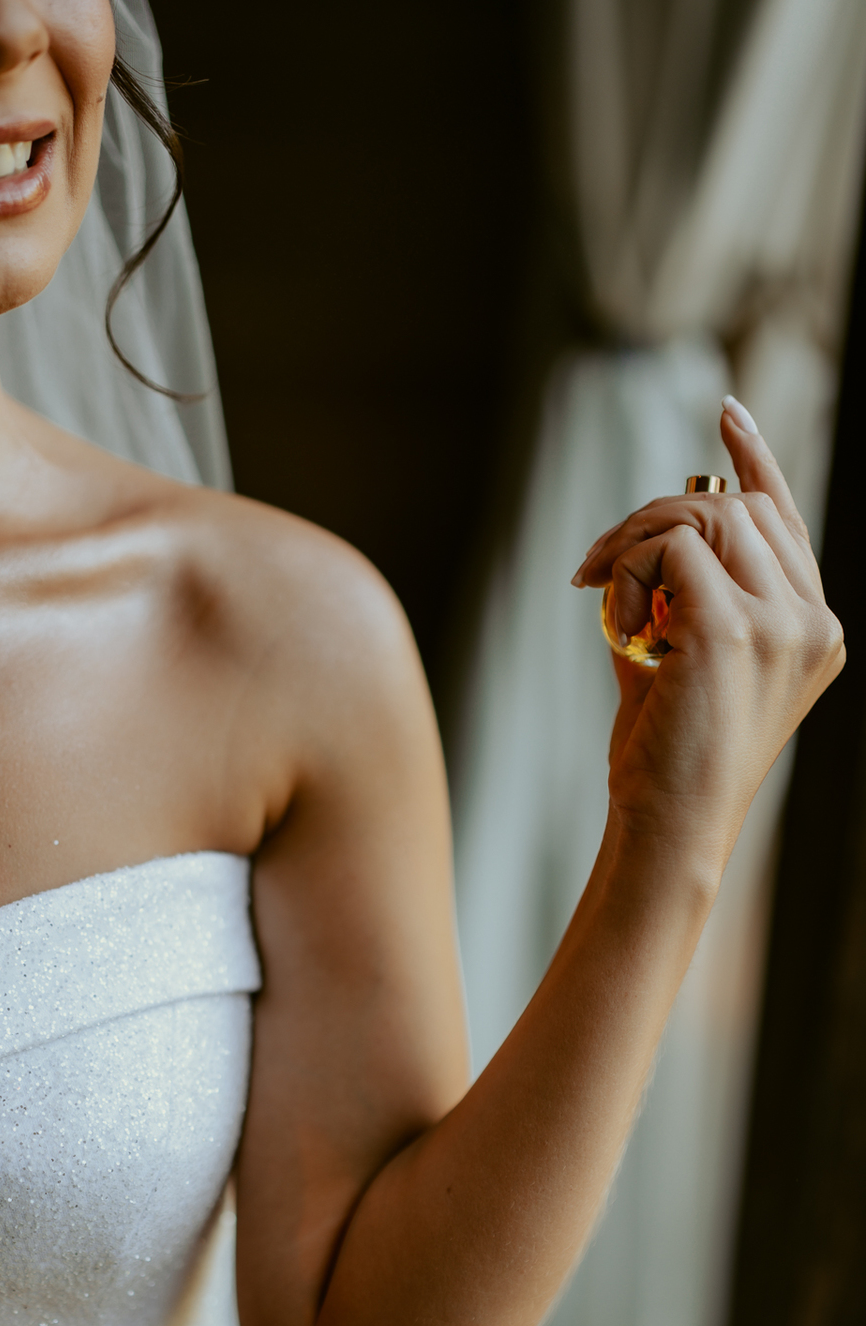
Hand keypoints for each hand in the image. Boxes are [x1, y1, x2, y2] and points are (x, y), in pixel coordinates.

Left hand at [572, 409, 843, 873]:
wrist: (668, 827)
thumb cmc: (666, 758)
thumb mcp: (680, 661)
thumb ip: (679, 595)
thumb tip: (648, 533)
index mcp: (814, 628)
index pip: (786, 518)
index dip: (754, 459)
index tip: (725, 412)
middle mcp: (812, 621)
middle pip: (732, 507)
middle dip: (651, 520)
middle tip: (597, 569)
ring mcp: (781, 623)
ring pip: (699, 516)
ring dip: (634, 548)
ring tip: (608, 604)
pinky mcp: (731, 629)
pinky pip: (666, 550)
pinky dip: (626, 578)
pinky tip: (618, 627)